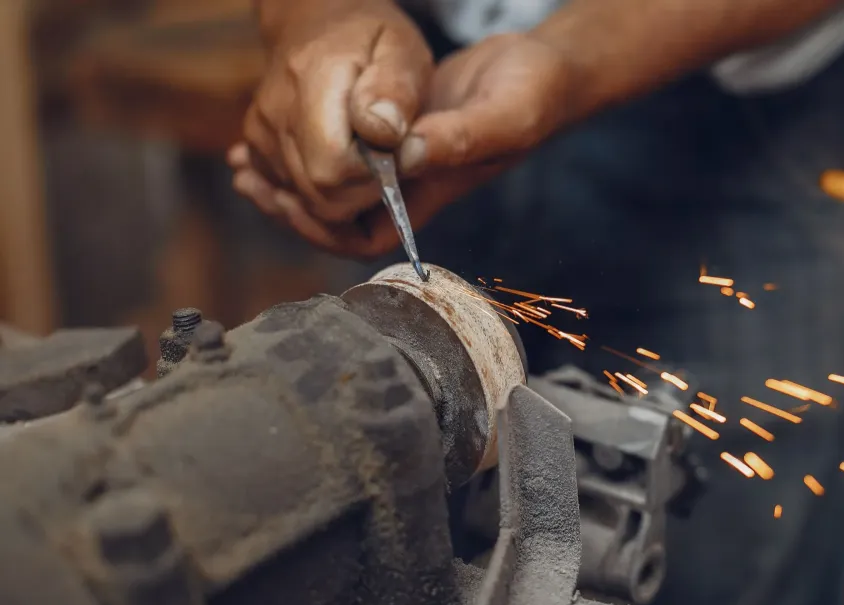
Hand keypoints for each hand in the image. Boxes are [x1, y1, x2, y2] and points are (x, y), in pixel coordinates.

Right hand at [229, 0, 432, 249]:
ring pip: (306, 205)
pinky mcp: (257, 151)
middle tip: (387, 165)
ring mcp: (260, 136)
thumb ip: (396, 91)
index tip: (396, 159)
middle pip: (319, 198)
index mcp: (312, 83)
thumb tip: (383, 133)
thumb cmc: (371, 39)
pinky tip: (343, 174)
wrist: (317, 24)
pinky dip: (321, 198)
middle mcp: (275, 115)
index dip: (374, 181)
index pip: (335, 171)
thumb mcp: (401, 51)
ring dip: (346, 199)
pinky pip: (290, 199)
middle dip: (363, 197)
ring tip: (368, 162)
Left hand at [234, 32, 578, 258]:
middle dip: (289, 206)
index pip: (365, 236)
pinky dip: (302, 145)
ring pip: (331, 187)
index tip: (286, 198)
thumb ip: (460, 137)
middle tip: (248, 181)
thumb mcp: (503, 116)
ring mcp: (395, 157)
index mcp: (428, 192)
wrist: (540, 71)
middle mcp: (407, 183)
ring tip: (245, 165)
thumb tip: (403, 153)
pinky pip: (338, 149)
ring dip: (287, 178)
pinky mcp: (389, 129)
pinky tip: (273, 133)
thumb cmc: (532, 98)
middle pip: (336, 219)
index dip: (322, 229)